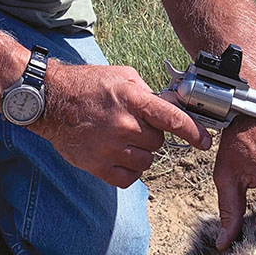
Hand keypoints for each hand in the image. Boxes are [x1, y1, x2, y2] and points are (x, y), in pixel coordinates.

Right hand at [36, 62, 211, 187]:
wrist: (50, 100)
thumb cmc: (86, 85)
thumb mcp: (121, 76)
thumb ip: (147, 92)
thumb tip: (169, 105)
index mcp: (132, 99)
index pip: (172, 119)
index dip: (194, 132)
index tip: (205, 142)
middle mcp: (123, 125)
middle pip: (159, 142)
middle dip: (152, 135)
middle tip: (134, 125)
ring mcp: (110, 148)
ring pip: (146, 160)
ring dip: (141, 152)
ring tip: (123, 139)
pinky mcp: (98, 166)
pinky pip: (129, 178)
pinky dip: (130, 170)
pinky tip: (120, 156)